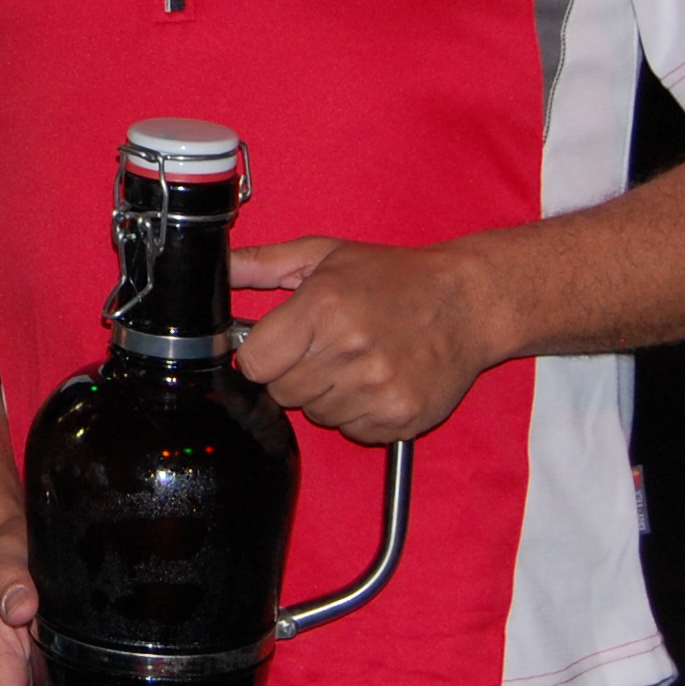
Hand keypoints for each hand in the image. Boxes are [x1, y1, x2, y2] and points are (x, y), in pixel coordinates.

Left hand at [230, 236, 494, 444]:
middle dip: (294, 373)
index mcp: (323, 307)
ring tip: (356, 360)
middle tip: (326, 347)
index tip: (280, 344)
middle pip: (282, 392)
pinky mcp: (401, 416)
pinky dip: (359, 412)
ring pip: (316, 414)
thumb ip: (262, 264)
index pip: (255, 363)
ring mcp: (378, 387)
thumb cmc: (395, 277)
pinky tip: (378, 381)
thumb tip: (216, 267)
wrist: (467, 302)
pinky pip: (353, 430)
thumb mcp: (325, 255)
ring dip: (327, 394)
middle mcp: (350, 349)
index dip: (262, 355)